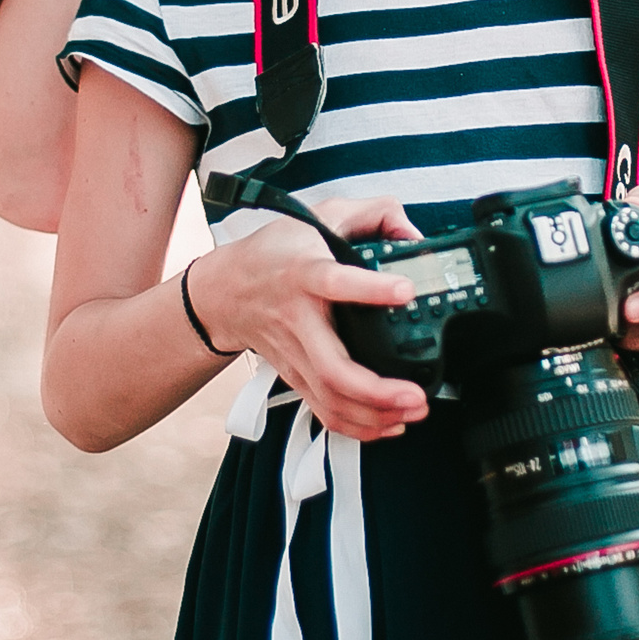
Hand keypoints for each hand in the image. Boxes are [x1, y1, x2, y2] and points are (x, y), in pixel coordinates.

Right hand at [195, 194, 430, 440]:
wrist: (224, 291)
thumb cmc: (274, 254)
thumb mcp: (321, 215)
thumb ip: (373, 213)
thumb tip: (412, 232)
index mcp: (305, 273)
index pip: (335, 281)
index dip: (370, 289)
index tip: (405, 290)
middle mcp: (299, 320)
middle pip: (333, 367)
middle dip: (377, 390)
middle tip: (415, 392)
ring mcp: (296, 355)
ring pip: (331, 398)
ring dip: (375, 415)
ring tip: (413, 410)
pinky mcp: (295, 376)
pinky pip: (324, 411)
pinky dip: (357, 426)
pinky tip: (388, 424)